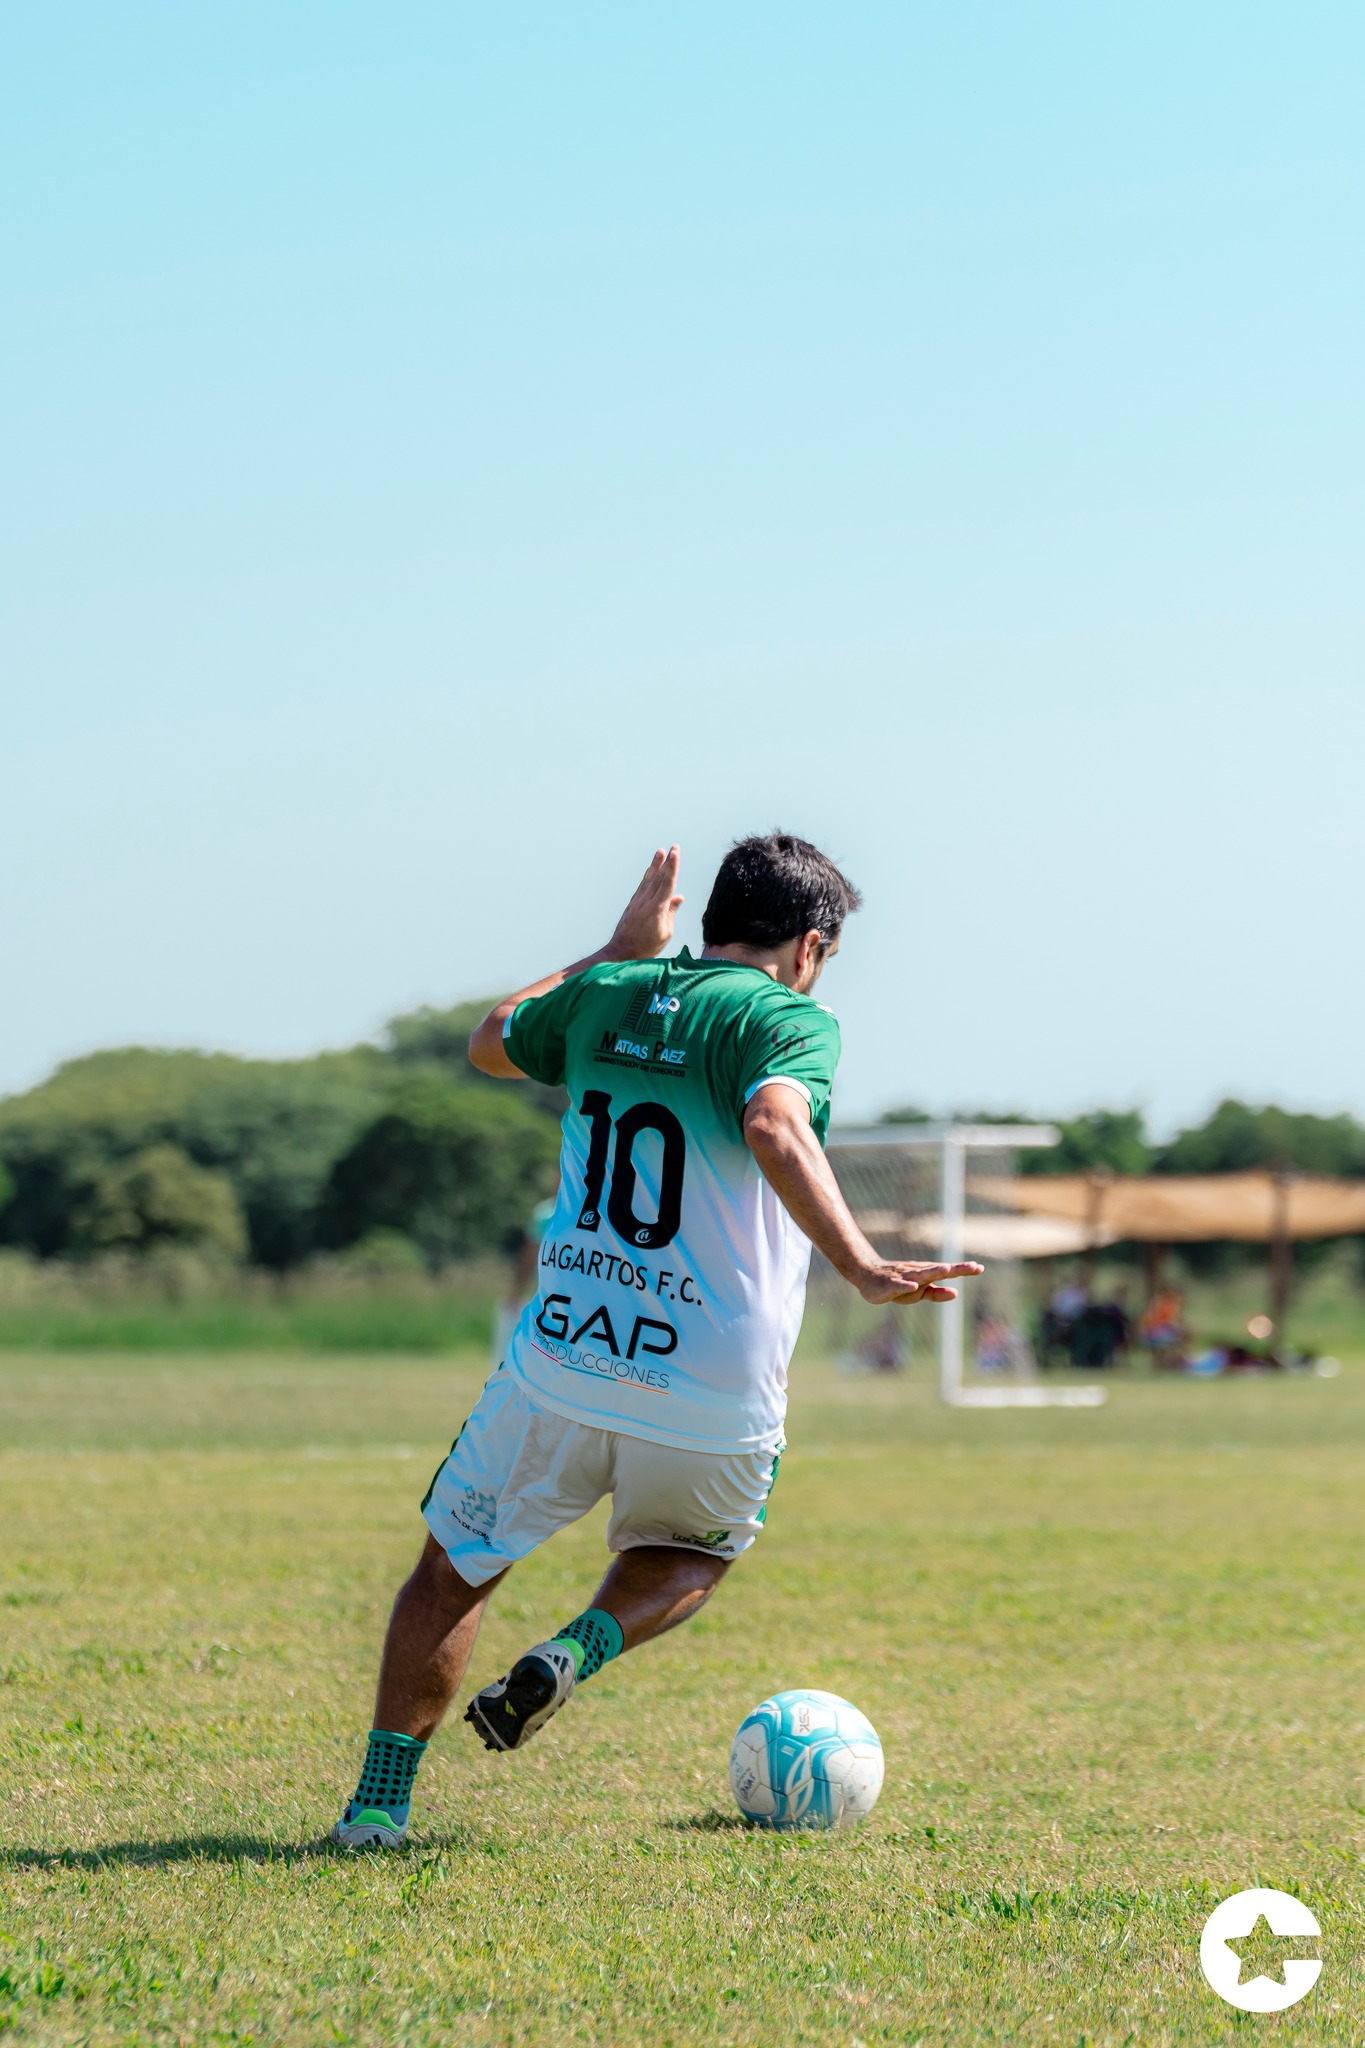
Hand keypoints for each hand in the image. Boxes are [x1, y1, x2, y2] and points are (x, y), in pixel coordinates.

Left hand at [606, 846, 684, 961]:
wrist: (621, 953)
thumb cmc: (646, 947)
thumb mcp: (665, 933)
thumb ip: (671, 913)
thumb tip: (678, 897)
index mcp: (657, 909)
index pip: (667, 884)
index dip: (672, 867)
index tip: (675, 853)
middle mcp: (646, 902)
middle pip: (658, 878)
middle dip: (666, 862)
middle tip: (673, 847)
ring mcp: (637, 902)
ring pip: (648, 880)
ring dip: (655, 865)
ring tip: (660, 852)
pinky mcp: (632, 905)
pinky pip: (642, 887)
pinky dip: (647, 877)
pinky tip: (650, 871)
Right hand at [856, 1259, 984, 1305]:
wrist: (867, 1276)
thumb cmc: (897, 1284)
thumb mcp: (919, 1292)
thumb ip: (936, 1293)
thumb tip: (956, 1293)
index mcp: (926, 1275)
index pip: (948, 1271)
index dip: (963, 1270)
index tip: (980, 1268)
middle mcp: (918, 1272)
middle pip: (939, 1270)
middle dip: (955, 1268)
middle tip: (973, 1267)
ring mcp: (904, 1277)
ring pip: (920, 1275)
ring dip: (933, 1272)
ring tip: (946, 1269)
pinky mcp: (890, 1285)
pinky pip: (899, 1286)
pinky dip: (906, 1286)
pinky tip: (914, 1287)